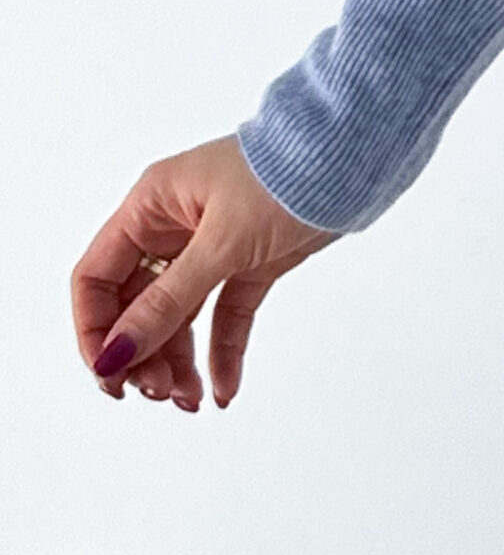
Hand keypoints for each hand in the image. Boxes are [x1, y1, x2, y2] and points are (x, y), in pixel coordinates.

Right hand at [72, 132, 339, 412]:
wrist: (357, 153)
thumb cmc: (285, 174)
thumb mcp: (221, 243)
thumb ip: (168, 302)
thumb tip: (115, 356)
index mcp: (152, 205)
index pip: (96, 277)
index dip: (95, 330)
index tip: (110, 376)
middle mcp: (175, 225)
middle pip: (135, 304)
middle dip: (141, 353)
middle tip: (158, 393)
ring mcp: (214, 245)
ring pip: (179, 316)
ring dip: (178, 361)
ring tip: (189, 400)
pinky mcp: (253, 261)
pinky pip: (225, 315)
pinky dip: (222, 352)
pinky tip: (223, 390)